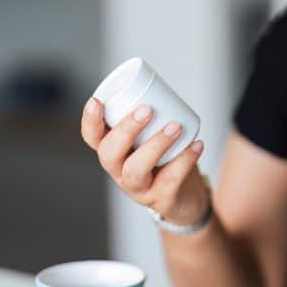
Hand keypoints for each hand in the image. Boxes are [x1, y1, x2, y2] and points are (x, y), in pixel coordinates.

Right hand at [80, 98, 207, 224]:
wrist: (186, 199)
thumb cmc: (166, 161)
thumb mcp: (153, 139)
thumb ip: (151, 117)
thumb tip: (160, 85)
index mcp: (114, 152)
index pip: (92, 138)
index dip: (90, 121)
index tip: (97, 101)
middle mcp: (120, 172)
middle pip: (109, 153)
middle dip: (126, 130)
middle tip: (147, 110)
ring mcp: (138, 189)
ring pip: (136, 170)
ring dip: (156, 145)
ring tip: (175, 127)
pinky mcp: (161, 200)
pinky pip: (170, 180)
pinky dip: (185, 160)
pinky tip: (196, 144)